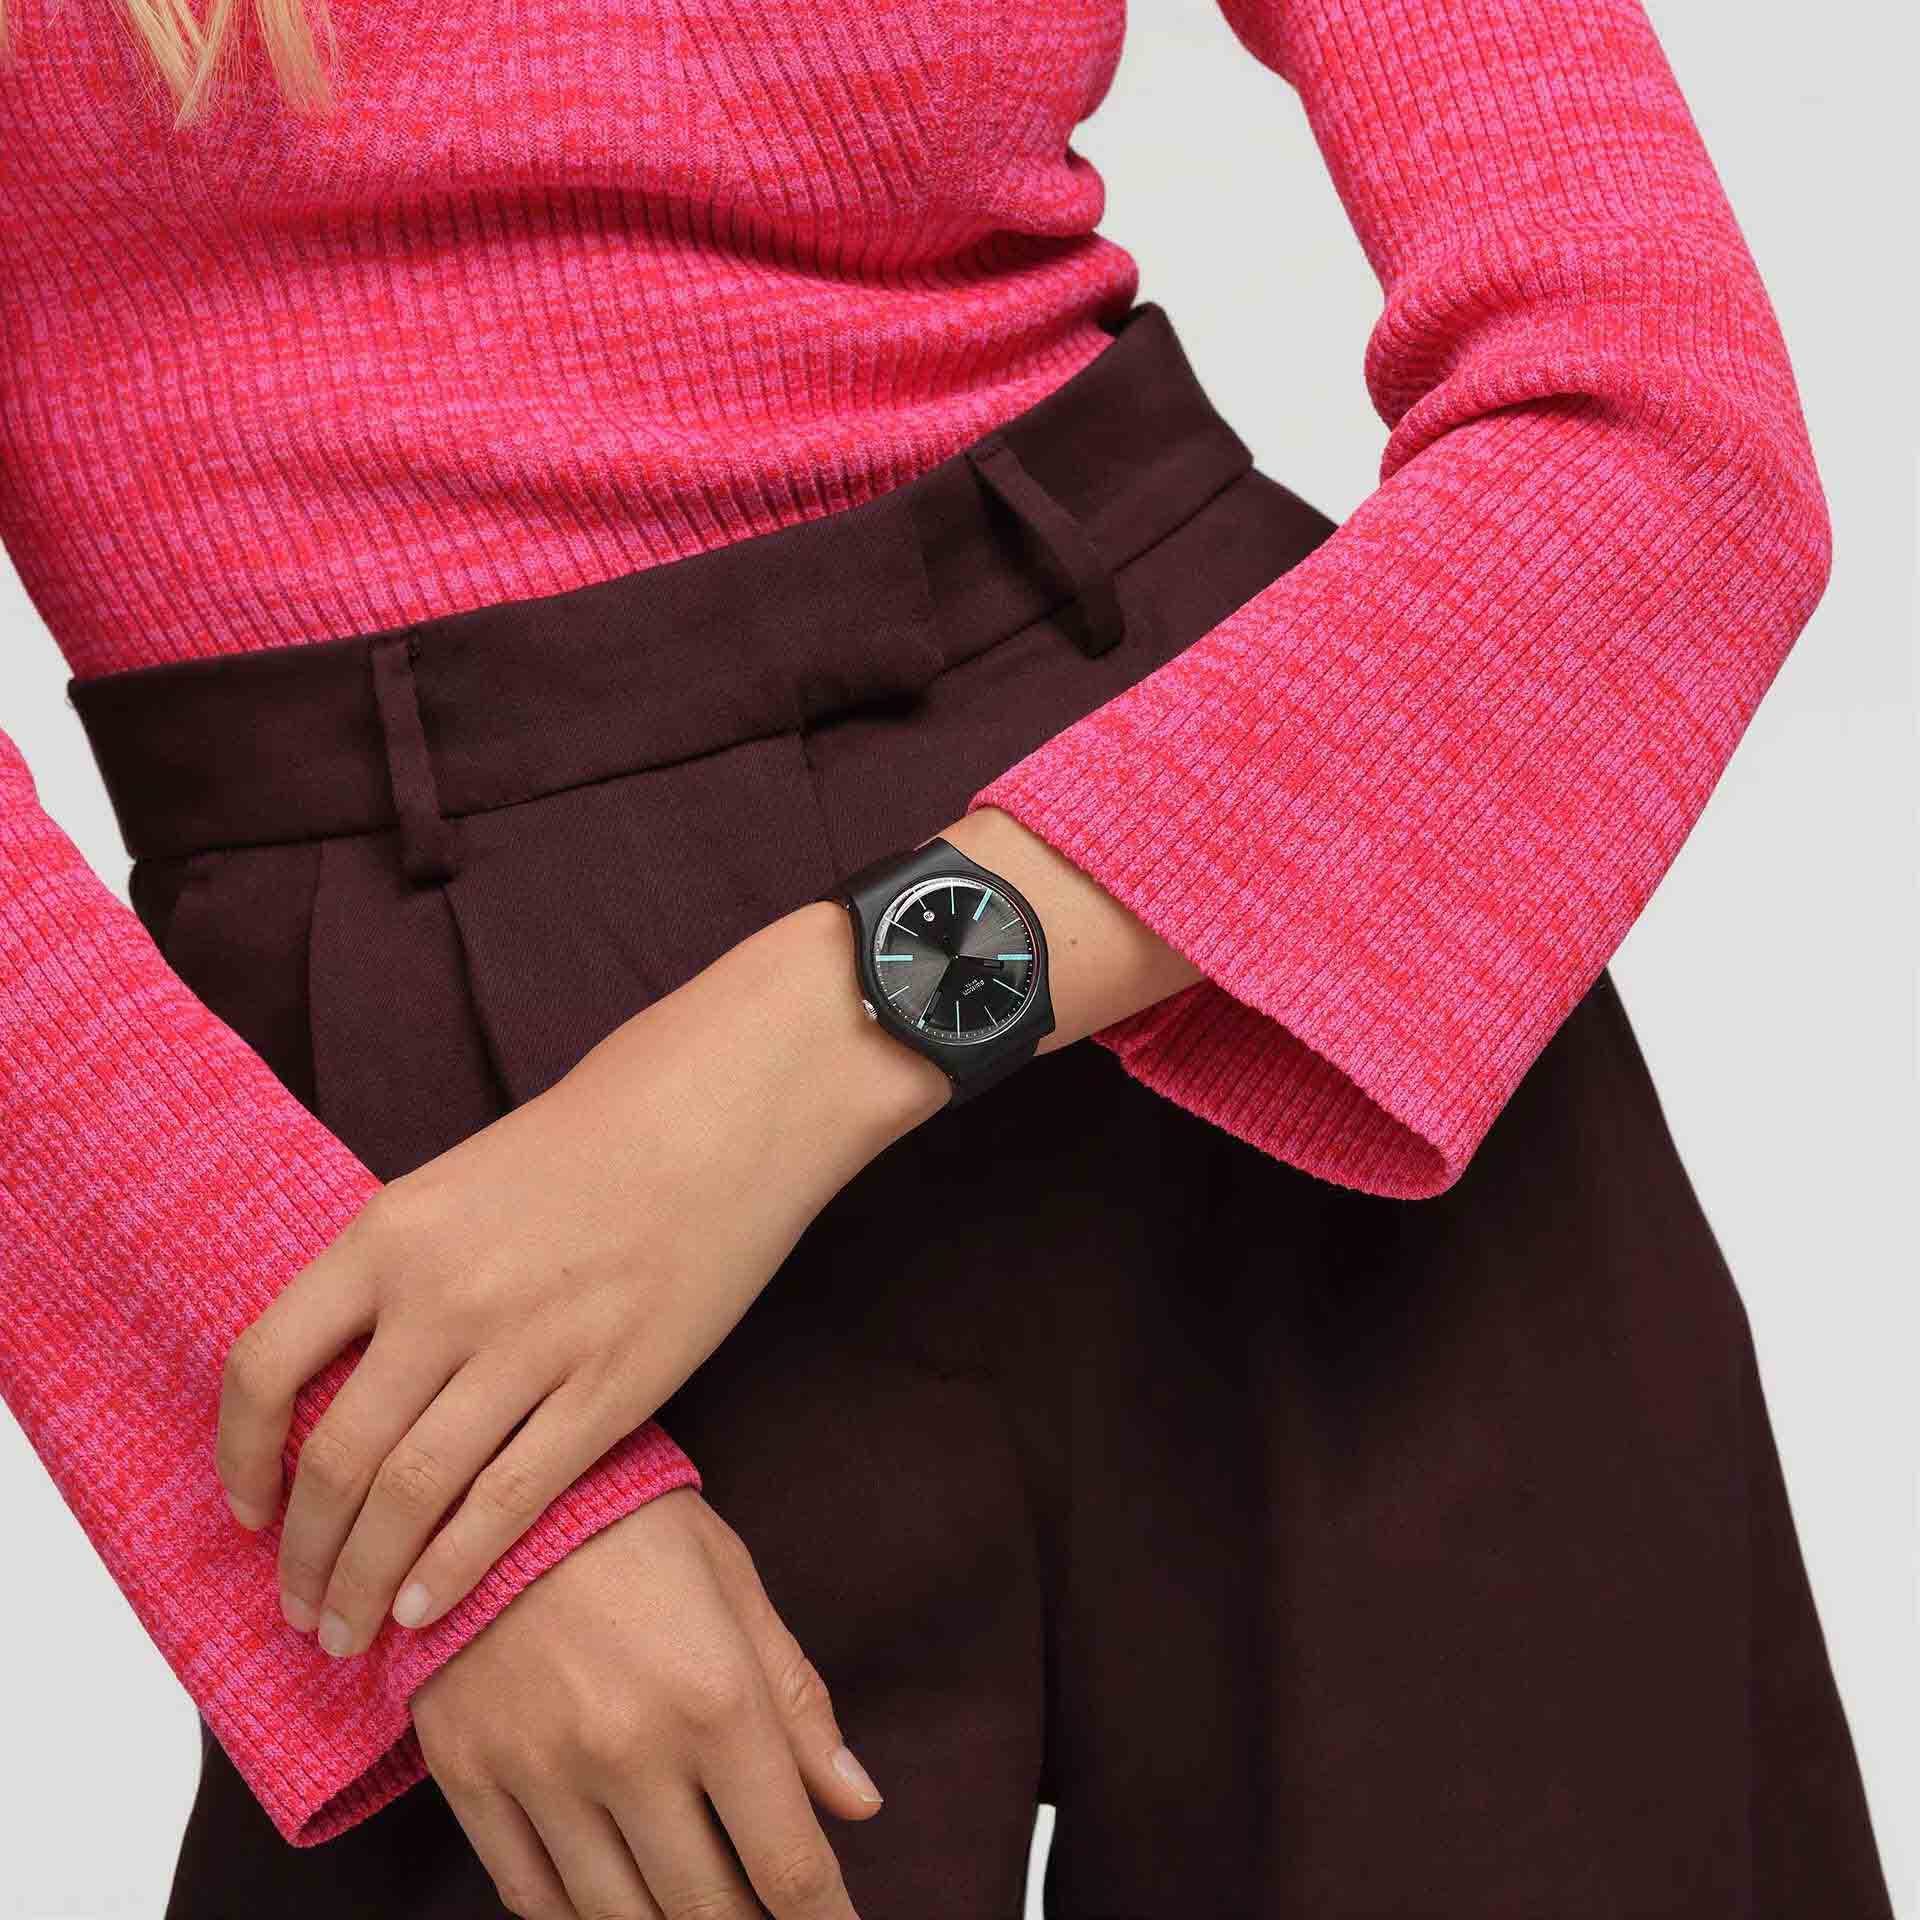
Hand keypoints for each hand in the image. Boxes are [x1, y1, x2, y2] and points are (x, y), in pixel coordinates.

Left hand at [216, 900, 948, 1653]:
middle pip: (336, 1457)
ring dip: (366, 1578)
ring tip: (348, 1630)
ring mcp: (528, 1346)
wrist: (716, 1114)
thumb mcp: (458, 1186)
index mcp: (391, 1234)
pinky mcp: (610, 1387)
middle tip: (297, 1607)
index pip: (266, 1365)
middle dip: (305, 1554)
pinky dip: (456, 1566)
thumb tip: (345, 1386)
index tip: (243, 1511)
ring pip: (413, 1494)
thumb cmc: (594, 1140)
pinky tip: (428, 1606)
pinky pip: (510, 1498)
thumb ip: (396, 1275)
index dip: (239, 1456)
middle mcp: (444, 1295)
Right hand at [412, 1486, 882, 1919]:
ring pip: (616, 1919)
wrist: (486, 1478)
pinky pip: (527, 1893)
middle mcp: (631, 1751)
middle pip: (706, 1910)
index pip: (788, 1863)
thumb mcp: (733, 1587)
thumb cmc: (632, 1524)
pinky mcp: (470, 1773)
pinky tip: (609, 1906)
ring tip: (694, 1917)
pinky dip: (574, 1919)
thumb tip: (859, 1802)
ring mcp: (543, 1770)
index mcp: (716, 1699)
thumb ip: (796, 1703)